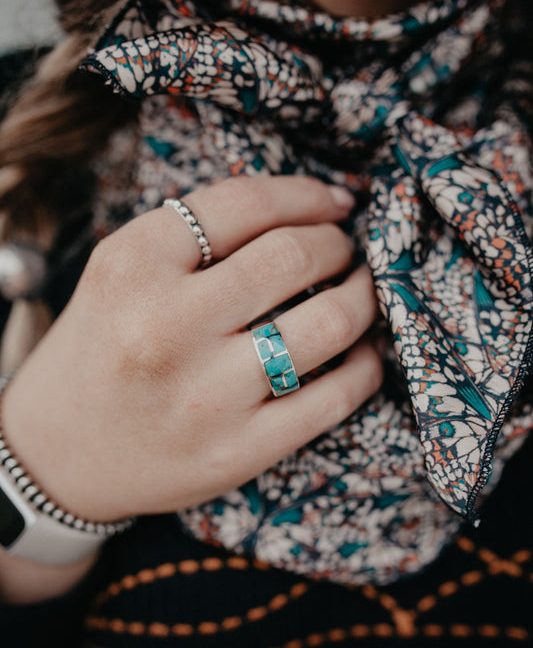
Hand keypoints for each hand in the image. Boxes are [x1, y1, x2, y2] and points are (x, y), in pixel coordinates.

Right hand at [2, 176, 381, 523]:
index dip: (307, 194)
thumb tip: (305, 208)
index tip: (335, 202)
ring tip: (361, 291)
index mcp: (133, 265)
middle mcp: (168, 326)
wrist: (59, 453)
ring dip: (364, 298)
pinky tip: (362, 352)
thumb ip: (196, 236)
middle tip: (344, 249)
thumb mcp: (121, 273)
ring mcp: (207, 395)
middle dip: (339, 244)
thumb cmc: (100, 351)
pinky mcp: (238, 451)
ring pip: (330, 323)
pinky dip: (365, 366)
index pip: (245, 203)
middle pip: (296, 256)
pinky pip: (334, 398)